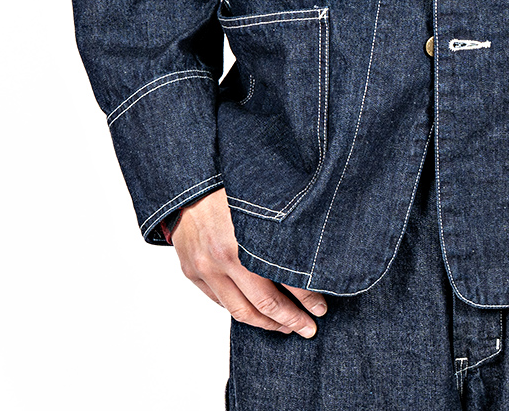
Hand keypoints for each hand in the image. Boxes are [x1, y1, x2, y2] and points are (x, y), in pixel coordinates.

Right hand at [171, 187, 327, 335]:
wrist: (187, 180)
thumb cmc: (231, 183)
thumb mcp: (265, 196)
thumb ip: (288, 222)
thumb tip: (317, 246)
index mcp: (249, 237)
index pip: (286, 280)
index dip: (308, 298)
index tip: (321, 308)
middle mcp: (225, 257)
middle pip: (264, 303)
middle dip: (292, 319)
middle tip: (309, 328)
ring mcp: (205, 267)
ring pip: (240, 311)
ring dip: (267, 324)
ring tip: (285, 327)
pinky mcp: (192, 271)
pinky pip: (219, 302)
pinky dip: (239, 311)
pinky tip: (256, 313)